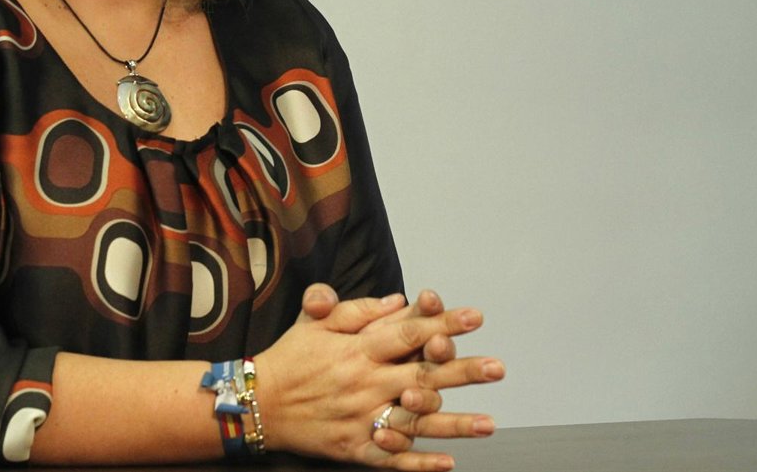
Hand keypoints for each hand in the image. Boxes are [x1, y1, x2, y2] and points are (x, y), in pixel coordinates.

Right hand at [259, 284, 503, 468]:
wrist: (258, 403)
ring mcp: (360, 418)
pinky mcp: (354, 448)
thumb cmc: (291, 356)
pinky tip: (448, 463)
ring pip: (414, 421)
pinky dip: (419, 462)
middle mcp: (363, 383)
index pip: (407, 333)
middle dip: (462, 371)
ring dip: (453, 423)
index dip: (442, 324)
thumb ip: (356, 309)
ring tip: (489, 423)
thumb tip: (398, 301)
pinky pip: (391, 458)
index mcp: (356, 348)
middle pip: (421, 375)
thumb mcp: (314, 321)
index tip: (475, 317)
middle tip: (498, 367)